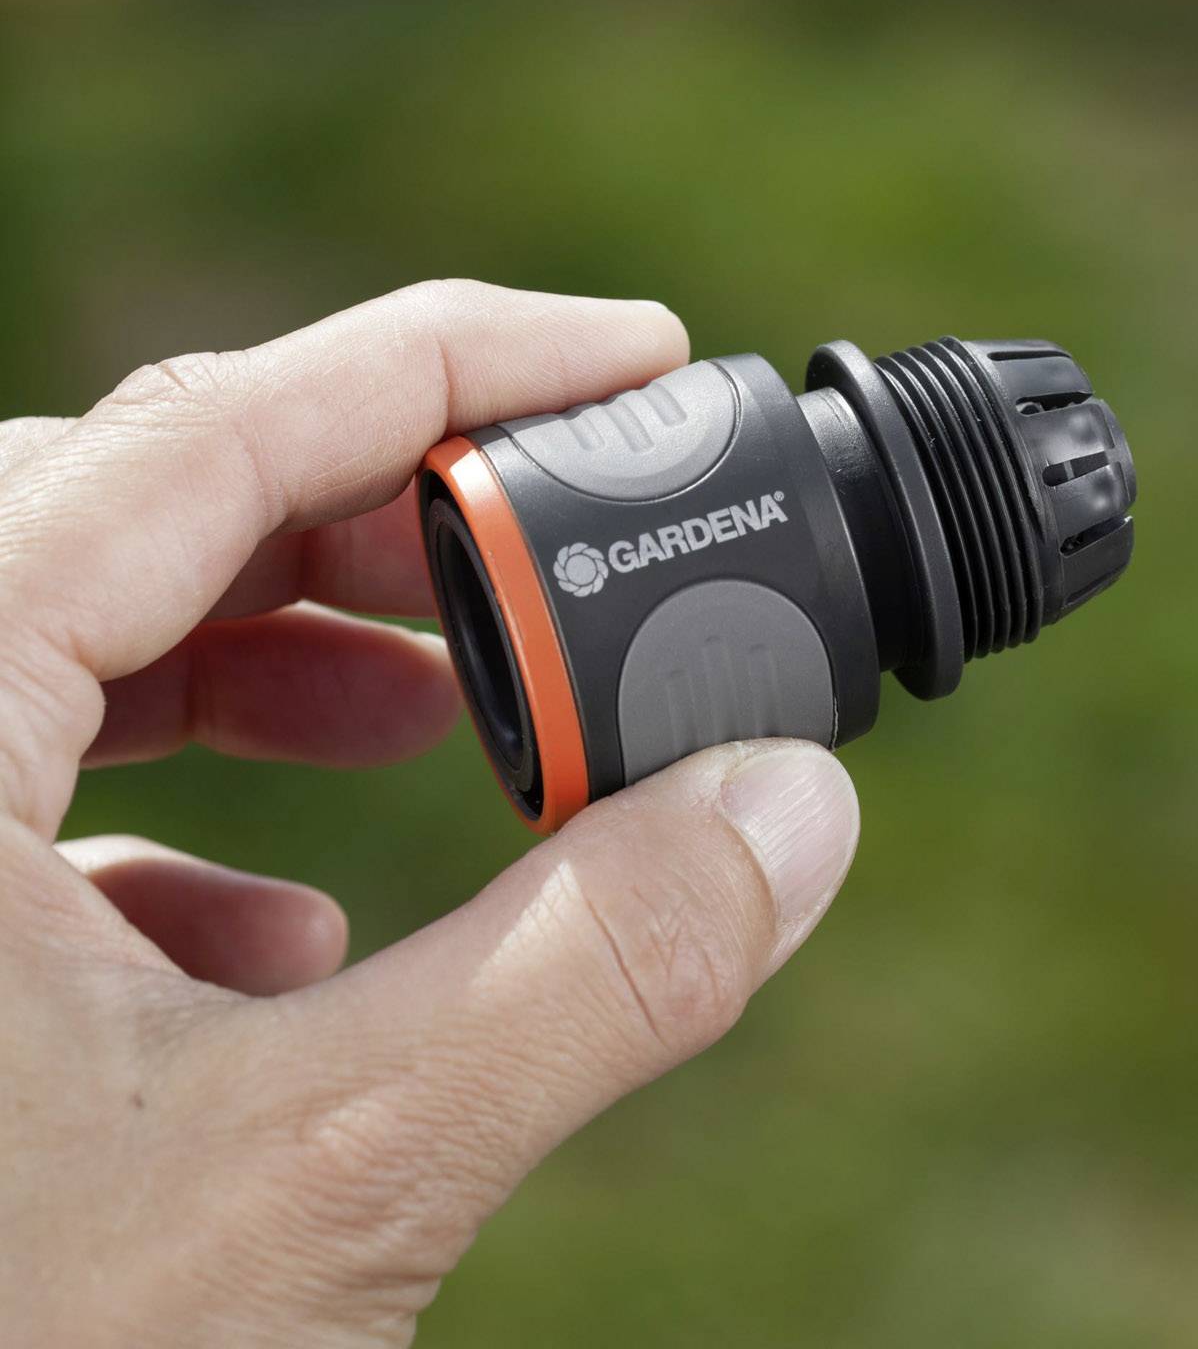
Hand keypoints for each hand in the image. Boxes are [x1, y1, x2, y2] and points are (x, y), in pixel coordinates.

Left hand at [0, 282, 859, 1345]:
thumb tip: (800, 807)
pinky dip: (163, 817)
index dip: (450, 360)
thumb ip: (598, 966)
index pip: (204, 429)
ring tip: (442, 719)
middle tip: (559, 544)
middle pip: (122, 507)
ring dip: (270, 655)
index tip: (634, 346)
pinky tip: (280, 934)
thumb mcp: (334, 1174)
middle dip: (369, 516)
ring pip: (54, 643)